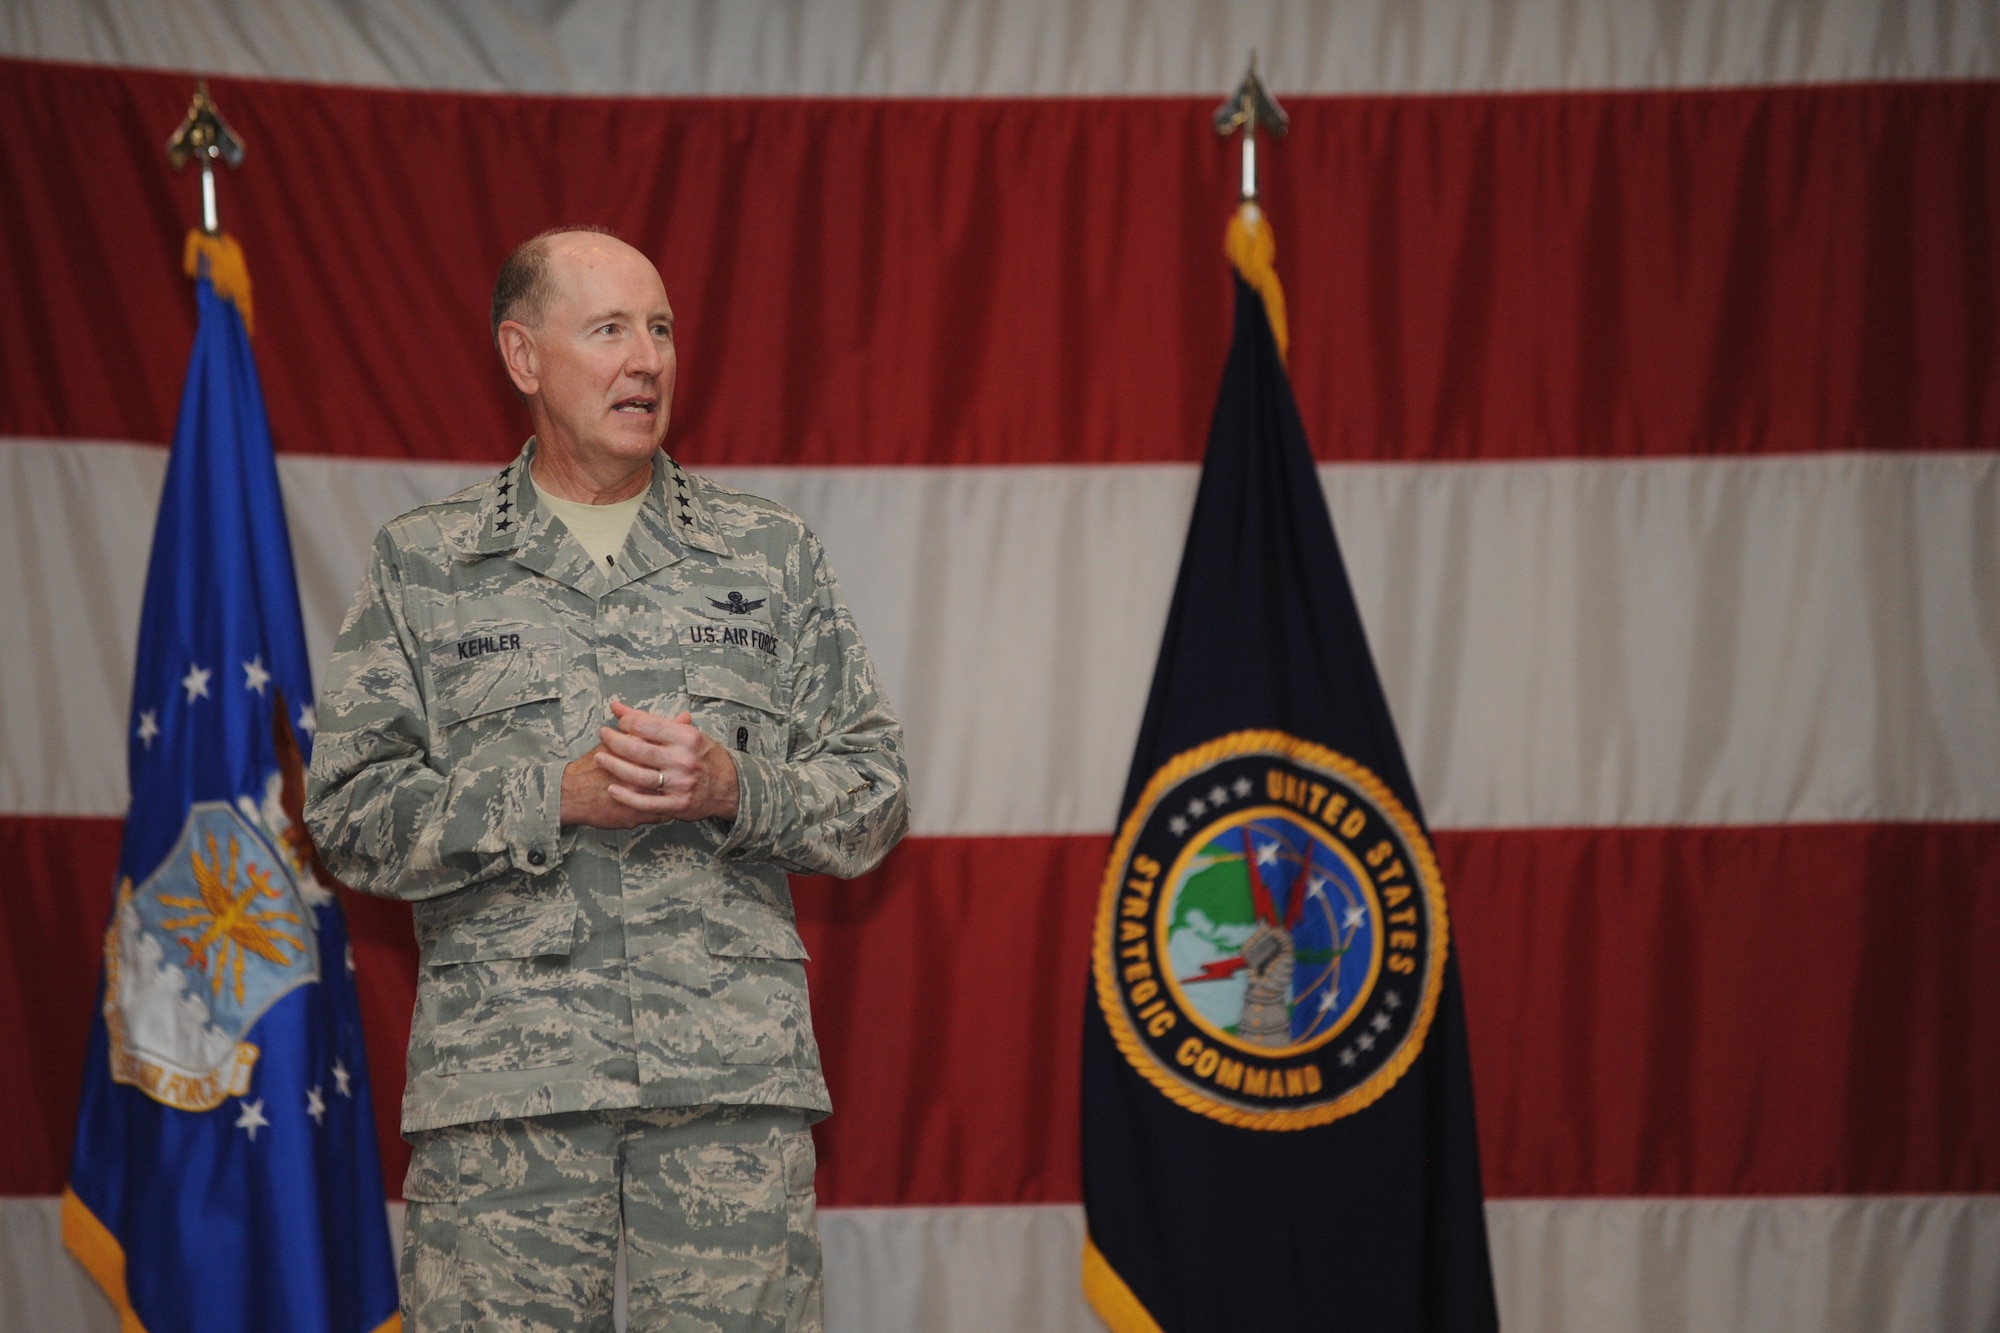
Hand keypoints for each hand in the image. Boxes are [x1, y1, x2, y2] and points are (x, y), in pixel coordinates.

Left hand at [560, 700, 739, 829]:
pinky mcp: (677, 805)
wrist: (730, 786)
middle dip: (615, 742)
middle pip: (639, 751)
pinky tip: (612, 789)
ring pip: (638, 776)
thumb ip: (650, 721)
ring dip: (615, 767)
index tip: (619, 722)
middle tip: (604, 735)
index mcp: (687, 738)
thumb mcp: (684, 733)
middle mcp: (684, 760)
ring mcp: (680, 784)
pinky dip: (626, 797)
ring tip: (600, 758)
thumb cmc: (704, 756)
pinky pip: (646, 803)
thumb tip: (618, 708)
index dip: (627, 723)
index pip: (648, 726)